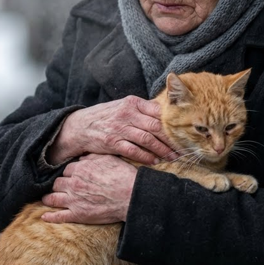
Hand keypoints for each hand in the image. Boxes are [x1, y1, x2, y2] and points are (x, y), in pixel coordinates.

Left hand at [41, 154, 137, 223]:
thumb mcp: (108, 159)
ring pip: (53, 198)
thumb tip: (82, 158)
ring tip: (46, 199)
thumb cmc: (123, 176)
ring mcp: (73, 200)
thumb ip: (92, 158)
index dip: (69, 173)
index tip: (71, 176)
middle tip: (59, 187)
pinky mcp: (78, 215)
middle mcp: (73, 183)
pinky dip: (50, 217)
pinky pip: (59, 217)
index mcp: (80, 169)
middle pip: (58, 183)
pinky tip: (44, 217)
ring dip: (48, 198)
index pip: (67, 169)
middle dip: (58, 184)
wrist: (130, 195)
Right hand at [47, 96, 176, 165]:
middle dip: (171, 140)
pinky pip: (134, 151)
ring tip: (172, 157)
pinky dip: (146, 157)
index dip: (172, 124)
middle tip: (182, 149)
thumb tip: (165, 115)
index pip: (158, 112)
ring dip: (162, 150)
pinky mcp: (112, 142)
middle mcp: (127, 114)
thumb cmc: (106, 117)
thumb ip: (142, 110)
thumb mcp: (123, 107)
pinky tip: (155, 161)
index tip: (183, 133)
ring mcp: (119, 128)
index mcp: (132, 103)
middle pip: (156, 127)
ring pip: (147, 140)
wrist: (80, 126)